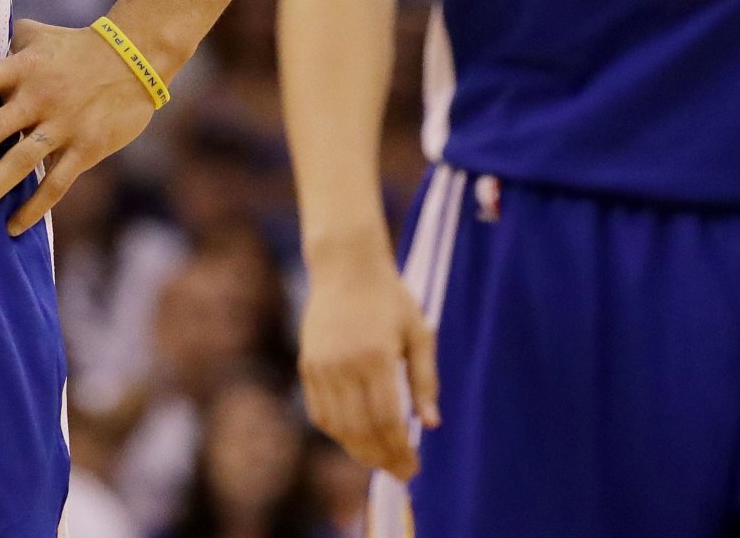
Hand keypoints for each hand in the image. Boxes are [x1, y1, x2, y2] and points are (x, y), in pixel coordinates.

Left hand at [0, 17, 159, 235]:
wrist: (135, 57)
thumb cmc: (76, 45)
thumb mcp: (36, 35)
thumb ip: (3, 45)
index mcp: (20, 68)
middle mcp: (36, 97)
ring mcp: (62, 125)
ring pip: (18, 164)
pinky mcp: (86, 148)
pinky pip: (56, 184)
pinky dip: (34, 208)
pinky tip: (14, 227)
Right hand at [297, 243, 438, 478]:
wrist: (345, 266)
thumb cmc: (390, 298)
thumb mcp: (418, 333)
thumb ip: (425, 380)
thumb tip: (431, 425)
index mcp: (376, 356)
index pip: (386, 420)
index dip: (399, 450)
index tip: (413, 467)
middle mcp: (344, 364)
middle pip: (360, 429)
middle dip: (382, 458)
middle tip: (401, 473)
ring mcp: (321, 365)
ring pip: (337, 426)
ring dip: (359, 450)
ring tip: (380, 459)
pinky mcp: (308, 364)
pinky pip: (319, 411)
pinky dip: (337, 432)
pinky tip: (355, 438)